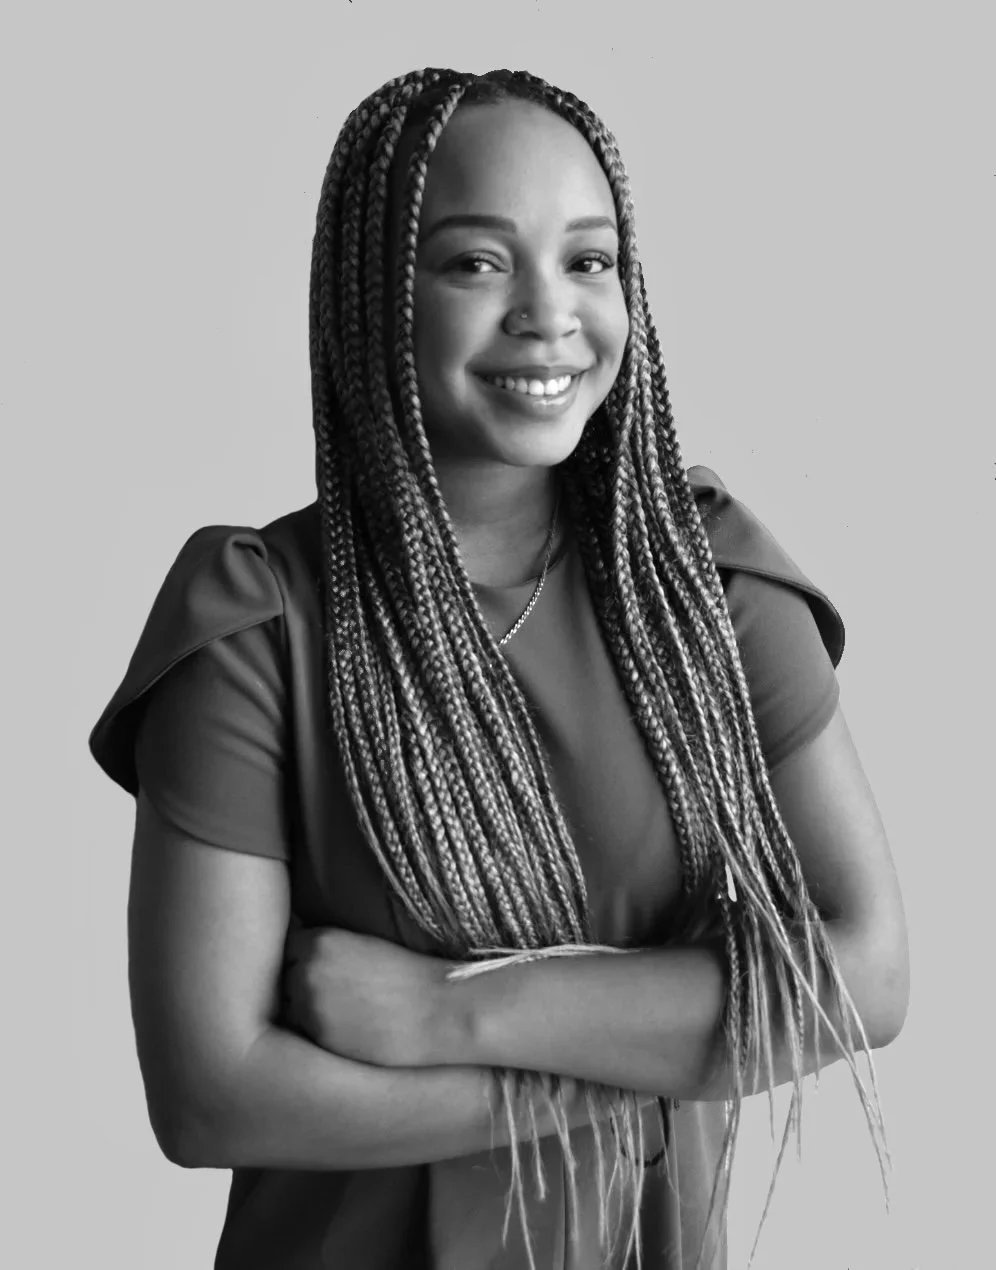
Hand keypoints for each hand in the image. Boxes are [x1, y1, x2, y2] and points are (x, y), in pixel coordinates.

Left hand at [281, 925, 459, 1068]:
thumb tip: (306, 968)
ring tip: (343, 1020)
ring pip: (290, 1012)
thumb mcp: (366, 948)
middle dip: (299, 991)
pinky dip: (317, 1039)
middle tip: (336, 1001)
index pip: (288, 951)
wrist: (440, 1010)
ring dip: (305, 1017)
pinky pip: (303, 1039)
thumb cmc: (413, 978)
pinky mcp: (318, 1038)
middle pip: (284, 982)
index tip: (320, 974)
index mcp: (320, 940)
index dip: (302, 964)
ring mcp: (309, 1006)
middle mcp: (307, 970)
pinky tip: (347, 1037)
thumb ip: (330, 954)